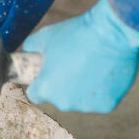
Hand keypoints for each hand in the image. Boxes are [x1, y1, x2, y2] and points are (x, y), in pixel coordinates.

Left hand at [23, 0, 138, 111]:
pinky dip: (102, 89)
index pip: (36, 94)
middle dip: (63, 85)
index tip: (48, 73)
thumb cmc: (77, 34)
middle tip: (73, 64)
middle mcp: (65, 102)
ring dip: (83, 88)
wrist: (111, 33)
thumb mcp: (44, 36)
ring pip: (81, 100)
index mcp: (46, 88)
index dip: (41, 82)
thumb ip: (30, 49)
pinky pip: (100, 99)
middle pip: (59, 97)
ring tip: (92, 65)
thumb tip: (28, 53)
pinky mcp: (107, 105)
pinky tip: (105, 71)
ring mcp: (87, 106)